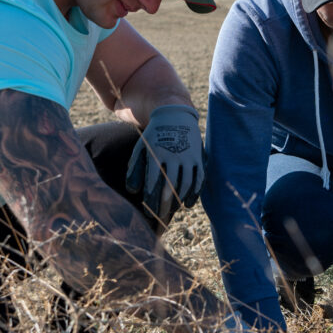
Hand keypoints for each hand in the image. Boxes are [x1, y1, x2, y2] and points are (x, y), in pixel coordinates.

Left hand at [126, 104, 202, 224]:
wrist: (175, 116)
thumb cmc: (154, 136)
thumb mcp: (141, 147)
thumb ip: (135, 169)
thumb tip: (133, 191)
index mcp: (158, 153)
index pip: (153, 181)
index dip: (150, 198)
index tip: (147, 211)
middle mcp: (175, 155)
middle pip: (170, 186)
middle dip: (164, 204)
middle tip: (159, 217)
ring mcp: (189, 157)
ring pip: (186, 184)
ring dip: (179, 200)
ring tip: (172, 210)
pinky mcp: (199, 158)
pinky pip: (199, 180)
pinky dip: (194, 194)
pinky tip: (187, 204)